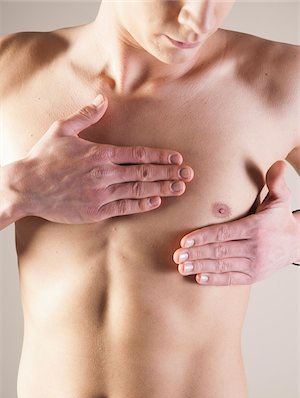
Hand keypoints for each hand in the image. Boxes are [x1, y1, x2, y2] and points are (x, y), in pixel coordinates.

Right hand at [9, 94, 193, 223]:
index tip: (178, 158)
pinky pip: (124, 207)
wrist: (26, 187)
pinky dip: (142, 205)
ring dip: (162, 188)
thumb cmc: (44, 158)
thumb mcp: (62, 129)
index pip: (139, 154)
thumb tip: (102, 99)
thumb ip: (86, 115)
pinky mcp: (95, 211)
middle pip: (145, 172)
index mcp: (100, 153)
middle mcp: (105, 174)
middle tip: (189, 174)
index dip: (161, 156)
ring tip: (180, 188)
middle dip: (170, 173)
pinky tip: (156, 202)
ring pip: (139, 190)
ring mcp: (101, 194)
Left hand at [173, 161, 298, 284]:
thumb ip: (276, 182)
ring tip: (182, 267)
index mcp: (256, 227)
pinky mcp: (254, 277)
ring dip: (201, 267)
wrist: (297, 244)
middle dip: (197, 253)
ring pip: (223, 266)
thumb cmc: (280, 219)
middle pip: (220, 251)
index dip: (203, 237)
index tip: (185, 240)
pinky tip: (199, 278)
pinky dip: (215, 279)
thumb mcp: (281, 198)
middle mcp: (255, 248)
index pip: (224, 233)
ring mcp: (255, 264)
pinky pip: (232, 279)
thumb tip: (278, 164)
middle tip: (177, 255)